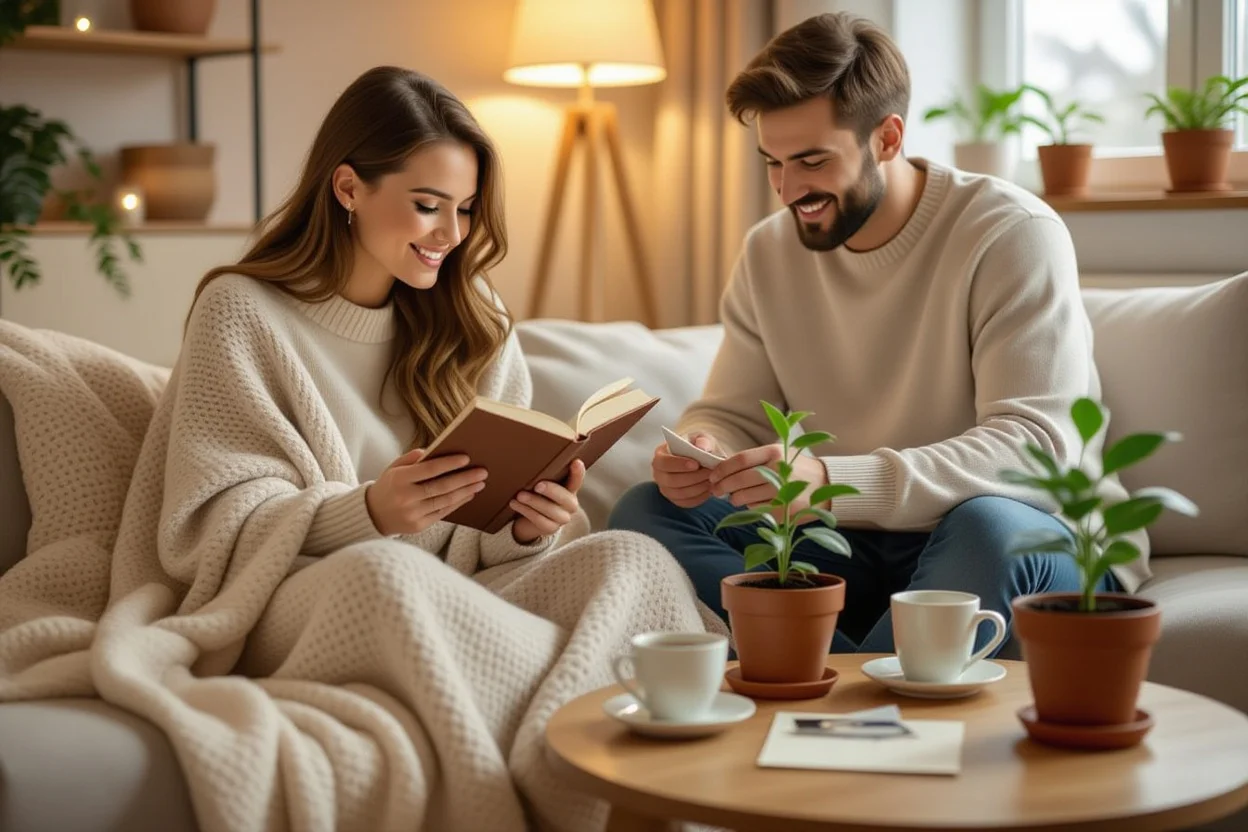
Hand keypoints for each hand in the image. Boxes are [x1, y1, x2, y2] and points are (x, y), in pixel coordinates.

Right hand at [366, 448, 487, 535]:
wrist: (372, 515)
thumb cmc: (389, 486)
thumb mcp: (394, 468)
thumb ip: (412, 458)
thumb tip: (436, 450)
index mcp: (399, 479)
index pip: (429, 470)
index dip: (449, 464)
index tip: (467, 458)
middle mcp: (406, 498)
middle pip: (441, 487)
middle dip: (464, 479)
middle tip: (482, 472)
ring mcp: (412, 514)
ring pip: (445, 501)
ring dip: (465, 491)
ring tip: (480, 483)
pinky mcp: (418, 526)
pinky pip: (442, 513)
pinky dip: (458, 503)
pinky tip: (469, 495)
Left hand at [510, 459, 585, 542]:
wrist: (528, 520)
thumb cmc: (536, 494)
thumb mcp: (541, 483)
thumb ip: (542, 474)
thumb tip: (528, 458)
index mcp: (570, 490)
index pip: (577, 480)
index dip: (578, 472)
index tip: (576, 462)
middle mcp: (570, 505)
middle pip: (566, 498)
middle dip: (551, 491)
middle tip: (537, 485)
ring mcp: (562, 518)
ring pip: (551, 510)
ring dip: (534, 502)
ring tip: (519, 495)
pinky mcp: (550, 529)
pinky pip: (540, 520)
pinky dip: (526, 511)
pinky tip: (515, 504)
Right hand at [652, 432, 723, 507]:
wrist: (701, 460)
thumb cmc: (697, 447)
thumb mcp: (701, 439)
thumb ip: (703, 441)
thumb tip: (702, 448)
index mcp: (660, 456)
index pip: (663, 463)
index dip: (679, 464)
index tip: (696, 464)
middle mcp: (659, 474)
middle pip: (671, 481)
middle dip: (693, 477)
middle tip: (710, 473)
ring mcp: (666, 489)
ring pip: (680, 493)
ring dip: (698, 488)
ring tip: (712, 480)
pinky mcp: (675, 499)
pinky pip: (686, 502)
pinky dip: (699, 497)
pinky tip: (709, 489)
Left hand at [708, 444, 829, 519]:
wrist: (827, 484)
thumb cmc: (795, 468)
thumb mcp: (779, 455)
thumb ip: (755, 460)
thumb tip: (723, 469)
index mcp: (774, 453)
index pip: (739, 460)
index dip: (722, 469)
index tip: (712, 475)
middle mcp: (778, 470)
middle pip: (739, 480)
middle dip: (722, 486)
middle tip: (715, 490)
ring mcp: (782, 491)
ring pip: (745, 497)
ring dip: (734, 499)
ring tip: (734, 497)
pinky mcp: (784, 509)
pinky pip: (757, 510)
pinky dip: (750, 508)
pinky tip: (754, 504)